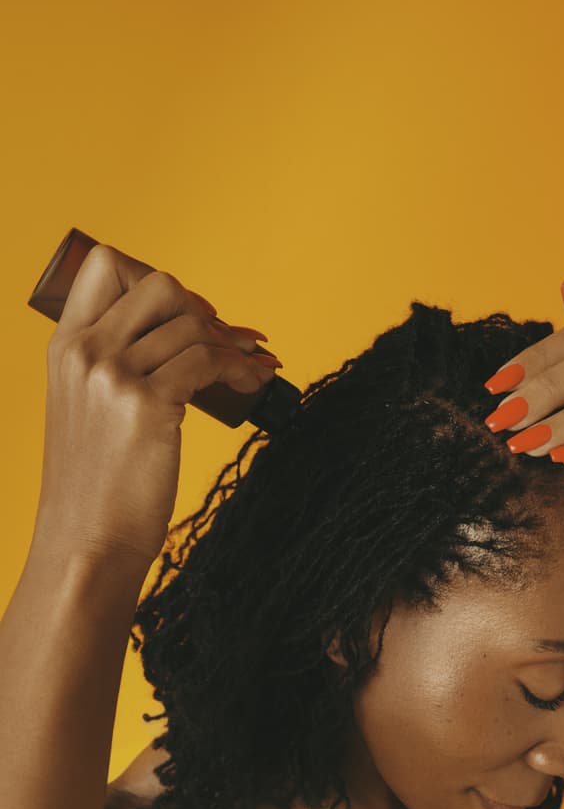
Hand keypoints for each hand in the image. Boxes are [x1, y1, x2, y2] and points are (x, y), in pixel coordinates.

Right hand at [31, 243, 280, 569]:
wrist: (89, 543)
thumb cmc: (99, 485)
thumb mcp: (90, 410)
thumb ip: (119, 365)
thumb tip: (194, 325)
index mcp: (65, 346)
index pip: (106, 265)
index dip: (155, 278)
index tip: (186, 314)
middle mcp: (85, 352)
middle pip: (161, 283)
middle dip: (203, 309)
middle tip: (223, 342)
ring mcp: (113, 376)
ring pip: (193, 324)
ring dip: (233, 345)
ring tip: (251, 367)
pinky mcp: (147, 405)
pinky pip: (208, 360)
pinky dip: (240, 368)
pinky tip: (252, 383)